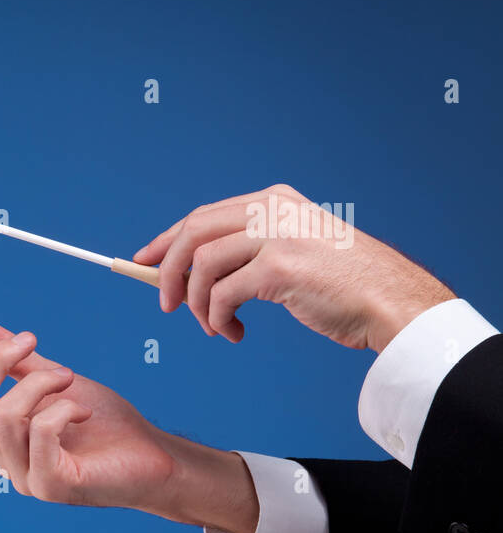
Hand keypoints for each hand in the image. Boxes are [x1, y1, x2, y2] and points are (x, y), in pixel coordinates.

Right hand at [0, 318, 258, 532]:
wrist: (154, 458)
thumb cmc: (109, 425)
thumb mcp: (57, 381)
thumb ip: (18, 362)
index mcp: (2, 434)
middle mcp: (4, 457)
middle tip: (32, 340)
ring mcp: (24, 476)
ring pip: (3, 414)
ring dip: (40, 383)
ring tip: (70, 379)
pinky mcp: (50, 486)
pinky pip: (38, 432)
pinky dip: (61, 410)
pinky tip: (82, 413)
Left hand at [133, 184, 453, 350]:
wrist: (391, 302)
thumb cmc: (344, 286)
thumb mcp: (295, 250)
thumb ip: (250, 250)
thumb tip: (188, 274)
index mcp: (274, 201)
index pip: (203, 216)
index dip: (167, 241)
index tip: (141, 262)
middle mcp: (273, 210)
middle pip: (193, 234)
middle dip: (167, 271)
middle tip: (165, 305)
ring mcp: (277, 236)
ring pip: (202, 267)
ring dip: (197, 305)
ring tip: (213, 327)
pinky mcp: (280, 268)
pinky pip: (222, 296)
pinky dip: (217, 319)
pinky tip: (231, 332)